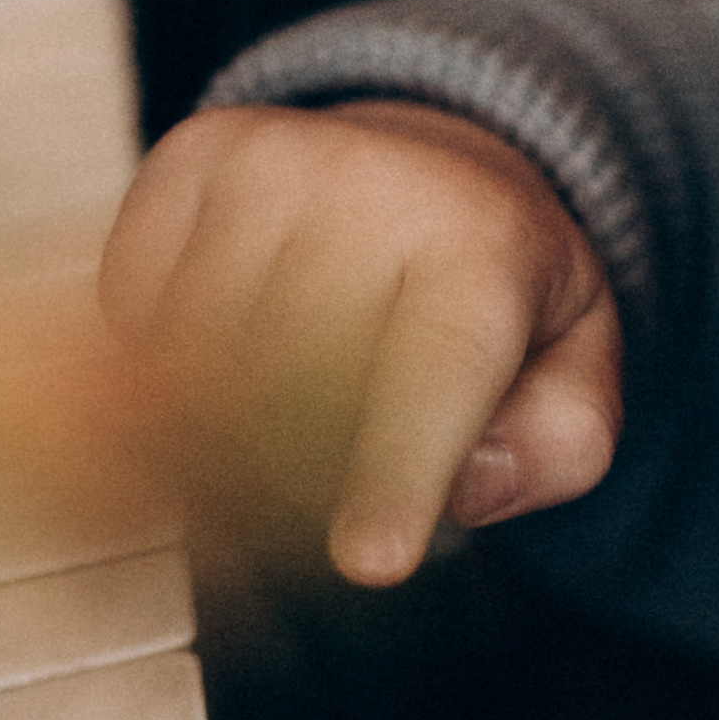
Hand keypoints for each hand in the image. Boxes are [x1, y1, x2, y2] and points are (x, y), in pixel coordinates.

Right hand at [99, 102, 620, 584]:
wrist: (424, 161)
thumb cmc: (495, 282)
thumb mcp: (578, 360)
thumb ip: (560, 444)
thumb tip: (466, 482)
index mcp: (486, 242)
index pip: (433, 373)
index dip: (395, 475)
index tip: (369, 562)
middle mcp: (372, 180)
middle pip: (297, 394)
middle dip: (308, 468)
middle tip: (341, 459)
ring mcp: (265, 160)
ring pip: (202, 364)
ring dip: (230, 421)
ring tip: (299, 390)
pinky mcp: (185, 158)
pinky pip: (140, 318)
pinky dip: (176, 360)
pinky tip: (247, 330)